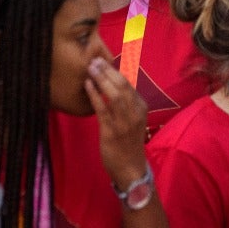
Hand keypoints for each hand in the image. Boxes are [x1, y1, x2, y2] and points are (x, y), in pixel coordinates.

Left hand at [84, 57, 149, 188]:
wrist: (130, 168)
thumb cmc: (129, 142)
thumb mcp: (132, 119)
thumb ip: (125, 103)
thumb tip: (112, 83)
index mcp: (141, 107)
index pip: (129, 83)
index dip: (116, 70)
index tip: (104, 59)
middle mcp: (135, 113)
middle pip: (122, 86)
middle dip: (108, 70)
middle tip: (95, 59)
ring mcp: (124, 123)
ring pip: (115, 95)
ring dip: (102, 79)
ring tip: (91, 68)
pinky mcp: (112, 132)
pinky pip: (103, 109)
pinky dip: (95, 95)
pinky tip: (87, 86)